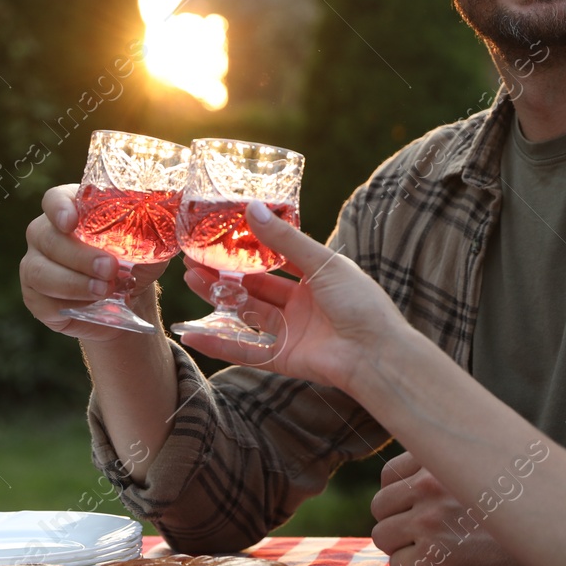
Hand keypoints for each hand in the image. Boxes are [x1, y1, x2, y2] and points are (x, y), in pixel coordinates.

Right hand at [19, 184, 169, 341]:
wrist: (128, 301)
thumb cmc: (134, 262)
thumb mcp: (149, 245)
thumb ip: (151, 231)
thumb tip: (162, 218)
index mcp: (71, 210)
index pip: (54, 199)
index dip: (59, 208)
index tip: (72, 222)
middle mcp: (45, 233)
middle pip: (47, 237)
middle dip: (79, 255)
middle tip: (109, 268)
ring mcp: (35, 265)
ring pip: (40, 271)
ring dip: (74, 282)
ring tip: (104, 290)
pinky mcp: (35, 297)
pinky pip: (43, 299)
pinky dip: (69, 303)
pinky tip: (92, 305)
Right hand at [175, 202, 411, 393]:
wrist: (376, 354)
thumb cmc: (361, 303)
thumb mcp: (323, 263)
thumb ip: (285, 240)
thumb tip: (252, 208)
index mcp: (318, 276)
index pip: (277, 258)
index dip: (250, 247)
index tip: (222, 233)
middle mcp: (302, 303)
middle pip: (256, 285)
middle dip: (226, 272)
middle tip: (194, 257)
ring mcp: (291, 330)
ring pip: (247, 311)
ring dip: (219, 297)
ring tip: (190, 277)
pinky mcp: (283, 357)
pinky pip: (246, 349)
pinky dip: (221, 343)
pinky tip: (194, 333)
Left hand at [370, 452, 537, 565]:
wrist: (554, 533)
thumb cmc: (522, 501)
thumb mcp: (485, 465)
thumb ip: (452, 465)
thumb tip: (418, 477)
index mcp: (439, 457)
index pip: (388, 475)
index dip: (399, 494)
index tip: (417, 505)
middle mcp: (428, 485)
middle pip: (379, 506)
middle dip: (396, 520)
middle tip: (423, 532)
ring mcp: (428, 520)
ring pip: (382, 535)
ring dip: (401, 545)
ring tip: (430, 549)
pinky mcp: (435, 557)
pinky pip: (398, 565)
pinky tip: (438, 565)